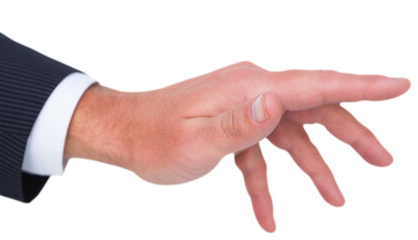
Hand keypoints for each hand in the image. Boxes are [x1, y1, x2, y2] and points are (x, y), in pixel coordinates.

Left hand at [64, 62, 409, 231]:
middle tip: (382, 160)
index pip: (316, 85)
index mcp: (250, 87)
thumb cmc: (154, 138)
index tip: (399, 86)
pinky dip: (268, 181)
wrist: (126, 134)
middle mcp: (252, 91)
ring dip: (315, 165)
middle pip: (314, 109)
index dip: (362, 85)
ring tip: (337, 199)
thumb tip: (276, 101)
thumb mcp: (196, 139)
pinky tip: (268, 214)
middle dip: (351, 134)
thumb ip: (239, 123)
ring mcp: (243, 107)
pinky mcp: (233, 125)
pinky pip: (261, 153)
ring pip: (292, 133)